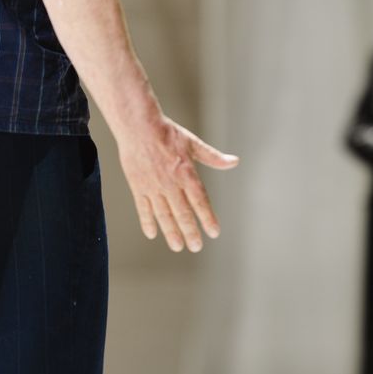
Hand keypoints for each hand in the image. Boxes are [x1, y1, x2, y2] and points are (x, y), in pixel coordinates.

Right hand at [119, 115, 237, 252]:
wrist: (139, 126)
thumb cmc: (168, 133)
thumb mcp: (193, 143)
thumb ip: (213, 157)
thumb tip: (234, 161)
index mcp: (186, 173)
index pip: (200, 201)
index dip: (207, 218)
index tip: (214, 232)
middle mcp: (170, 183)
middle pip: (182, 213)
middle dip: (190, 232)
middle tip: (196, 247)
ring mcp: (153, 186)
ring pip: (163, 215)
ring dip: (171, 232)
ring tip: (177, 246)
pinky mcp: (138, 186)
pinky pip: (143, 208)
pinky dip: (147, 222)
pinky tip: (152, 233)